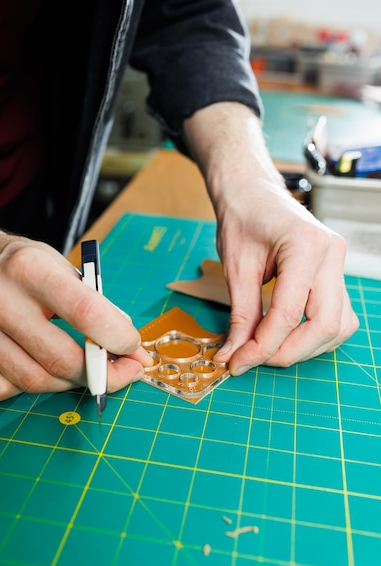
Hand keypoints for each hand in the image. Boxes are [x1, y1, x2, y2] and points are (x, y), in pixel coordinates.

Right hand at [0, 214, 149, 399]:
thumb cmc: (20, 265)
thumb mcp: (59, 265)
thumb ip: (93, 302)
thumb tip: (127, 344)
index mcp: (28, 267)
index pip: (86, 313)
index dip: (117, 339)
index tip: (134, 349)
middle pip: (60, 358)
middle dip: (101, 374)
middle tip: (121, 372)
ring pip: (34, 380)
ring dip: (70, 383)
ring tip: (85, 370)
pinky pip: (4, 389)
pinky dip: (32, 387)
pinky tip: (43, 369)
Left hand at [183, 102, 358, 372]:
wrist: (252, 193)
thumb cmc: (242, 219)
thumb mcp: (235, 268)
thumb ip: (240, 315)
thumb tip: (235, 355)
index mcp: (306, 247)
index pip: (288, 313)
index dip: (262, 345)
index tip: (237, 362)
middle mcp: (332, 255)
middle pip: (325, 325)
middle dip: (289, 351)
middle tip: (254, 359)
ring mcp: (339, 265)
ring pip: (338, 326)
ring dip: (305, 347)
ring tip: (268, 349)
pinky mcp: (336, 274)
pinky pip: (338, 316)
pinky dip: (315, 334)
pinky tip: (287, 336)